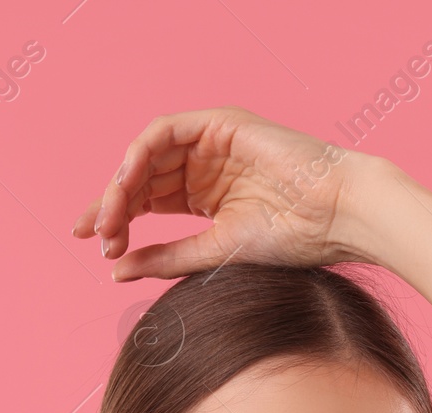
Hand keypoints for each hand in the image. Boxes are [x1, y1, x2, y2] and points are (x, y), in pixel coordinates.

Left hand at [74, 107, 366, 280]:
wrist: (337, 215)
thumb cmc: (294, 238)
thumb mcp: (215, 253)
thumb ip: (166, 258)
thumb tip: (115, 270)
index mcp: (207, 196)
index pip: (148, 203)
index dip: (118, 222)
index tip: (99, 249)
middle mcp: (204, 166)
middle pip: (141, 180)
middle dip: (112, 207)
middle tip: (94, 236)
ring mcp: (211, 143)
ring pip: (147, 157)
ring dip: (121, 187)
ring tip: (109, 220)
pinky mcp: (219, 123)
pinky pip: (164, 132)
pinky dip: (139, 155)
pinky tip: (126, 184)